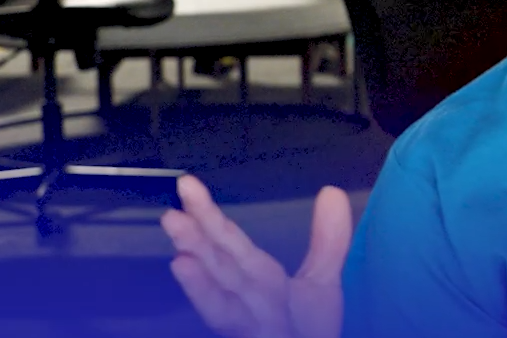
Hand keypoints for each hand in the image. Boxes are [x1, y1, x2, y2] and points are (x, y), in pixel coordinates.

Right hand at [161, 175, 352, 337]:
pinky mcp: (245, 333)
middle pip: (216, 256)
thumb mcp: (321, 280)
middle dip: (196, 230)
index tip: (187, 183)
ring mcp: (242, 316)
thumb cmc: (306, 329)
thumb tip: (331, 190)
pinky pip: (223, 313)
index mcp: (256, 274)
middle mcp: (242, 291)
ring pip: (216, 281)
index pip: (228, 238)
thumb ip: (327, 239)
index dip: (208, 211)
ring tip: (175, 225)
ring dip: (195, 255)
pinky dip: (204, 292)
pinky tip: (185, 267)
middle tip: (175, 198)